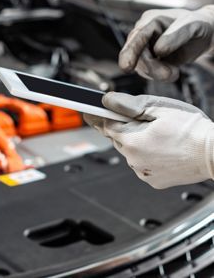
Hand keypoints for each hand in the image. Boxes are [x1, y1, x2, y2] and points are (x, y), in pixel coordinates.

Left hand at [84, 92, 213, 188]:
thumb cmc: (192, 130)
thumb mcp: (159, 108)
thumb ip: (129, 105)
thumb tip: (107, 101)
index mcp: (131, 140)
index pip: (104, 126)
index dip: (97, 117)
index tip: (89, 112)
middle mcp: (133, 159)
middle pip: (117, 138)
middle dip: (123, 127)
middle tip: (140, 119)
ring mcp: (142, 171)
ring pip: (129, 151)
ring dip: (135, 141)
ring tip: (158, 134)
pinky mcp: (152, 180)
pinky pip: (141, 163)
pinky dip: (145, 155)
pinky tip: (162, 148)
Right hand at [119, 6, 213, 81]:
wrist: (206, 35)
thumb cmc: (198, 24)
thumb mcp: (190, 25)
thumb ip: (175, 36)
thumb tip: (158, 50)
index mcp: (150, 20)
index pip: (137, 36)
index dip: (130, 52)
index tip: (127, 67)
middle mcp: (144, 34)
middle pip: (137, 54)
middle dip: (150, 67)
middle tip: (168, 74)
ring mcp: (146, 48)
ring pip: (141, 65)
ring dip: (156, 73)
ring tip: (174, 73)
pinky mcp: (151, 60)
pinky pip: (148, 72)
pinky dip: (159, 75)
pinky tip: (172, 71)